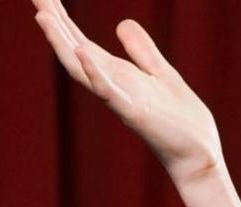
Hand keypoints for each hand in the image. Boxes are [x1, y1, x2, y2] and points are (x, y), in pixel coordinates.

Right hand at [32, 0, 225, 186]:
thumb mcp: (160, 74)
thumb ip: (142, 51)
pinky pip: (109, 91)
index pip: (81, 42)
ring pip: (81, 69)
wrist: (199, 154)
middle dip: (54, 24)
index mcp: (117, 74)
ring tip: (42, 17)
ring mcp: (119, 99)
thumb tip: (122, 23)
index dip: (63, 20)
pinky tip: (81, 51)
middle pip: (74, 50)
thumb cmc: (181, 120)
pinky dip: (94, 72)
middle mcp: (111, 85)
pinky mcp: (134, 112)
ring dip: (61, 44)